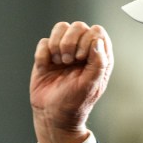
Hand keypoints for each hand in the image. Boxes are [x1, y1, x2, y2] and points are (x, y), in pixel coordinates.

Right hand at [30, 22, 113, 142]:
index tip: (81, 59)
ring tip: (59, 62)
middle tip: (69, 61)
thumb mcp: (91, 85)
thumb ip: (98, 63)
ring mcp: (64, 51)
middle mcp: (82, 50)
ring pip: (60, 28)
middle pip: (78, 26)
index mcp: (97, 57)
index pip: (97, 32)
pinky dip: (43, 54)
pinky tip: (47, 67)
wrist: (53, 116)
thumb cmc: (75, 103)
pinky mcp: (46, 56)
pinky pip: (43, 42)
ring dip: (57, 44)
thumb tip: (97, 41)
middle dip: (71, 41)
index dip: (88, 40)